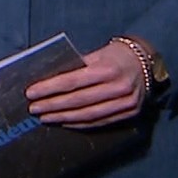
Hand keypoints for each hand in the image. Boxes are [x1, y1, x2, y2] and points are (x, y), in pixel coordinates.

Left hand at [25, 41, 144, 127]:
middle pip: (78, 100)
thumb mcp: (97, 54)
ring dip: (63, 118)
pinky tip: (65, 122)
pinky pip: (100, 122)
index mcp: (107, 68)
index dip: (49, 89)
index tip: (31, 93)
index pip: (72, 81)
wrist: (147, 62)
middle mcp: (118, 87)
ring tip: (46, 117)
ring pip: (88, 115)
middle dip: (52, 105)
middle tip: (34, 109)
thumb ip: (77, 67)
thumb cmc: (115, 55)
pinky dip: (80, 123)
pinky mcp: (129, 113)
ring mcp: (126, 102)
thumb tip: (48, 80)